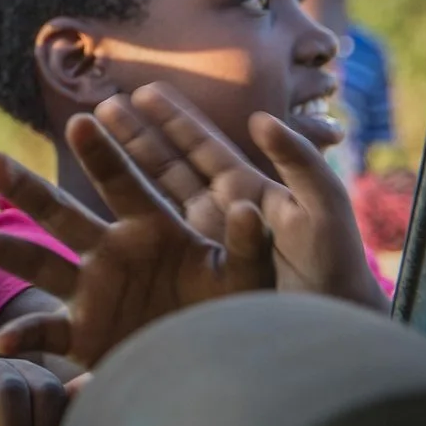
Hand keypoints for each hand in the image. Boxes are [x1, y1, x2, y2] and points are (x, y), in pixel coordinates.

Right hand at [0, 114, 272, 366]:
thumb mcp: (251, 279)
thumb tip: (251, 208)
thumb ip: (248, 245)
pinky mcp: (85, 337)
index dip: (102, 154)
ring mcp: (94, 294)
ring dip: (6, 251)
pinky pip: (47, 333)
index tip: (80, 120)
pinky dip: (24, 336)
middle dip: (28, 189)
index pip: (123, 183)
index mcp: (155, 230)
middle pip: (62, 215)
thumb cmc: (239, 318)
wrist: (223, 371)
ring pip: (40, 265)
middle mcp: (114, 254)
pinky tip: (2, 340)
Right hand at [94, 82, 382, 308]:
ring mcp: (196, 247)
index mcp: (247, 191)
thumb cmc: (334, 272)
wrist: (324, 335)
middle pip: (167, 167)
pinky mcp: (183, 277)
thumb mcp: (325, 209)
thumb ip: (300, 161)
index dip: (174, 119)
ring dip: (116, 173)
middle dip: (135, 136)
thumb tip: (261, 119)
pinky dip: (117, 225)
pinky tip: (91, 211)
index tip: (143, 91)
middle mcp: (216, 214)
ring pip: (148, 201)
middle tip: (101, 107)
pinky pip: (145, 246)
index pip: (204, 147)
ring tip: (91, 150)